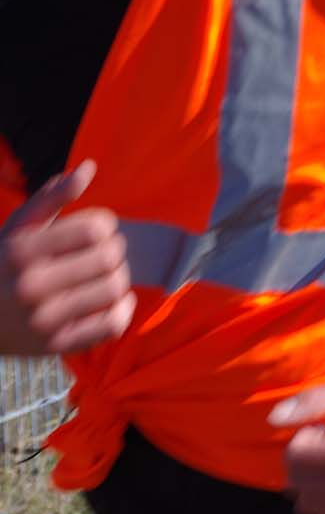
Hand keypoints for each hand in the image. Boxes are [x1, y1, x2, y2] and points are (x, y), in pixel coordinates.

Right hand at [0, 160, 134, 355]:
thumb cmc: (1, 265)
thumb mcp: (16, 229)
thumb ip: (52, 197)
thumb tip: (89, 168)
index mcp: (20, 252)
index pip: (94, 228)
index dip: (104, 225)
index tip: (95, 230)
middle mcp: (29, 286)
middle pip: (109, 258)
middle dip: (114, 250)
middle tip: (104, 252)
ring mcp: (43, 320)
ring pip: (115, 289)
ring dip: (119, 277)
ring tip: (106, 274)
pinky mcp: (57, 346)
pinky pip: (113, 325)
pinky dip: (123, 308)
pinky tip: (116, 299)